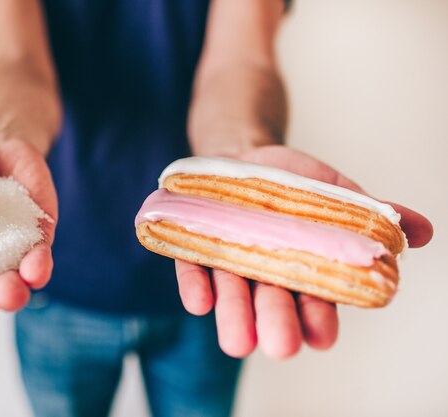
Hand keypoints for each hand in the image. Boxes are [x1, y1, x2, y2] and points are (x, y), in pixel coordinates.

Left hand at [176, 145, 432, 357]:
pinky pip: (193, 269)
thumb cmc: (295, 183)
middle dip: (277, 324)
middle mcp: (266, 276)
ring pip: (233, 295)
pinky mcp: (195, 250)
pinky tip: (199, 303)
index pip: (316, 302)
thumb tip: (421, 232)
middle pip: (273, 305)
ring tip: (238, 342)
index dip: (319, 319)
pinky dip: (196, 286)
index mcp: (305, 270)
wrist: (243, 157)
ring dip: (234, 316)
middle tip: (280, 345)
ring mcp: (229, 263)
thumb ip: (372, 215)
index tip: (322, 336)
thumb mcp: (337, 194)